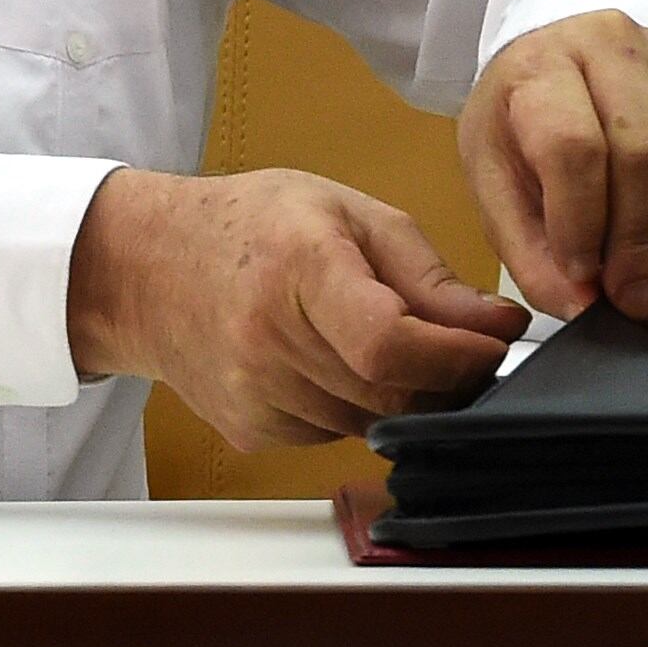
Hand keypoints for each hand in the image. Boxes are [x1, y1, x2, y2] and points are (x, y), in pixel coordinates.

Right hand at [64, 168, 526, 450]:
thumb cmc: (251, 224)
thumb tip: (500, 326)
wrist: (148, 266)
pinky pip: (335, 434)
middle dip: (445, 378)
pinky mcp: (250, 430)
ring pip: (371, 421)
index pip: (390, 342)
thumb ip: (427, 274)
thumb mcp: (345, 212)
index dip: (455, 357)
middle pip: (391, 391)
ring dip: (402, 394)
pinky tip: (332, 362)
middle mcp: (268, 339)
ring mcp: (255, 394)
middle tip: (461, 347)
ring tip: (386, 341)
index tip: (492, 344)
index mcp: (298, 268)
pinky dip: (356, 406)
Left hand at [457, 12, 647, 336]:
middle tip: (632, 303)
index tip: (583, 277)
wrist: (559, 67)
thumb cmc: (520, 122)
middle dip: (641, 244)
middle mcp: (611, 48)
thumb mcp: (494, 180)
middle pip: (647, 155)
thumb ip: (527, 248)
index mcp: (541, 65)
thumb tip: (576, 305)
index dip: (582, 219)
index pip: (574, 144)